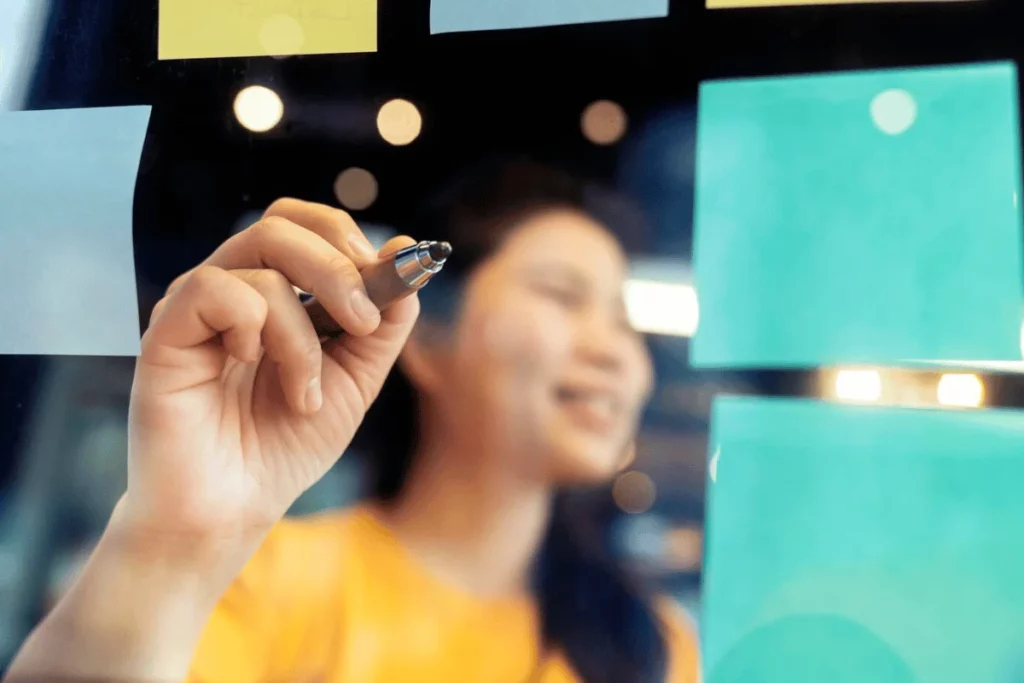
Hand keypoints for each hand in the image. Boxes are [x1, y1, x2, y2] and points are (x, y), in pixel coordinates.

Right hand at [122, 199, 418, 550]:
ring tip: (306, 393)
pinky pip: (215, 289)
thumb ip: (385, 320)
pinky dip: (253, 328)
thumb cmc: (287, 445)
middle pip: (284, 222)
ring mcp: (198, 306)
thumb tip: (406, 248)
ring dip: (302, 333)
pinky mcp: (166, 331)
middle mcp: (234, 287)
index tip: (392, 279)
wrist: (234, 510)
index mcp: (276, 291)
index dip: (353, 240)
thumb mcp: (357, 378)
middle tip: (363, 324)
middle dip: (340, 267)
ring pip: (262, 257)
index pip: (309, 224)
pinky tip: (246, 368)